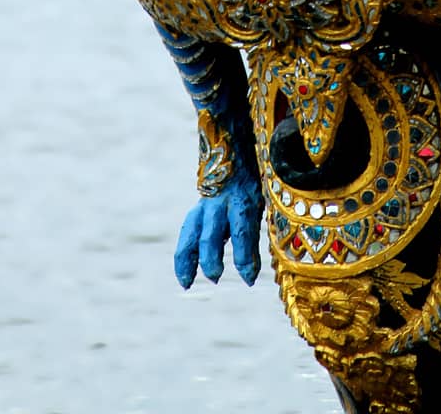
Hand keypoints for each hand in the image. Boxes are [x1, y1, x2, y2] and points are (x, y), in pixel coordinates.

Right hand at [174, 169, 262, 289]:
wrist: (230, 158)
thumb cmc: (248, 190)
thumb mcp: (256, 209)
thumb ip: (251, 239)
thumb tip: (250, 276)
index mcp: (241, 202)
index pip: (242, 234)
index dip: (244, 259)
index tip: (249, 280)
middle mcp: (219, 206)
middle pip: (210, 235)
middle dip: (210, 259)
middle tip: (215, 277)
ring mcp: (203, 208)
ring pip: (190, 234)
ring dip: (188, 260)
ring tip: (187, 282)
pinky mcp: (195, 213)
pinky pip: (186, 235)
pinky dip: (183, 256)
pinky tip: (184, 274)